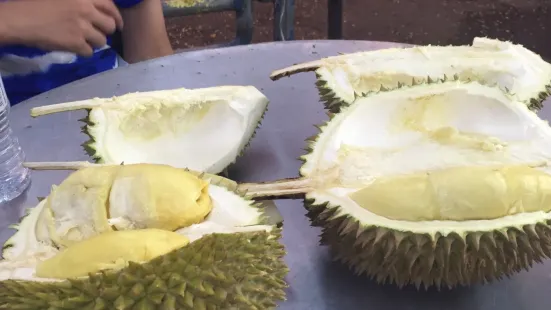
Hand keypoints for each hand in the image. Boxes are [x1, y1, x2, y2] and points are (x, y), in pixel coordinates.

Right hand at [0, 0, 123, 55]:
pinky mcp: (76, 42)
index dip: (116, 17)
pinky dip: (84, 52)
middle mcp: (87, 10)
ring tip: (83, 41)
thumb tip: (97, 12)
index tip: (118, 24)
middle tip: (98, 34)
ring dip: (94, 43)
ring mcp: (83, 27)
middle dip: (106, 31)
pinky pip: (89, 52)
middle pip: (110, 25)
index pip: (110, 6)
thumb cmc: (37, 4)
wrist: (21, 19)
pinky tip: (75, 48)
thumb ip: (83, 2)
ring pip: (102, 41)